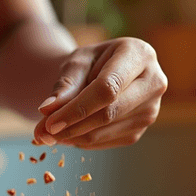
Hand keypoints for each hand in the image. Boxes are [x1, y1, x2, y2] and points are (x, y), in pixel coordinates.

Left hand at [34, 37, 167, 149]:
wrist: (105, 72)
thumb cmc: (91, 63)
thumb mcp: (76, 63)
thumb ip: (64, 85)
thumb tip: (47, 111)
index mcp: (139, 54)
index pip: (107, 88)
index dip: (77, 108)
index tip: (49, 122)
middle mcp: (154, 81)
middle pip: (110, 112)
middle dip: (73, 125)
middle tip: (42, 134)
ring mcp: (151, 108)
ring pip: (108, 130)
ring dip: (74, 136)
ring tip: (49, 134)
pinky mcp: (143, 127)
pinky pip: (110, 141)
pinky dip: (85, 141)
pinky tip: (69, 134)